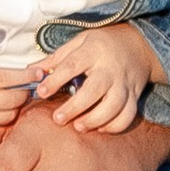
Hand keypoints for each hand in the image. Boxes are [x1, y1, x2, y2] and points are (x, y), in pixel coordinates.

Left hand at [35, 22, 162, 133]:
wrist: (138, 45)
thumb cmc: (101, 44)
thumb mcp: (79, 42)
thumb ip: (57, 57)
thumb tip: (32, 70)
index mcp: (93, 51)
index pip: (72, 65)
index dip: (56, 79)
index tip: (41, 92)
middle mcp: (110, 68)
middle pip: (95, 90)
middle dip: (76, 107)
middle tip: (58, 118)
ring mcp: (124, 83)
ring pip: (114, 105)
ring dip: (96, 119)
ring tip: (78, 127)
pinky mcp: (134, 95)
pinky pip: (129, 114)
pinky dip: (116, 125)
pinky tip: (100, 128)